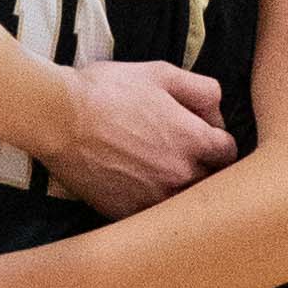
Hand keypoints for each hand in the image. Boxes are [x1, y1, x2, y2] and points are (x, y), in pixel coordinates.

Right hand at [37, 59, 230, 214]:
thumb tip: (217, 111)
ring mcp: (155, 198)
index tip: (199, 137)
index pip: (228, 153)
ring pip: (184, 202)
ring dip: (177, 188)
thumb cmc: (108, 91)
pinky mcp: (128, 213)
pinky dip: (150, 202)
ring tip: (155, 169)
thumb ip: (201, 89)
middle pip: (211, 181)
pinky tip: (133, 182)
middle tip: (177, 153)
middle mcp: (181, 175)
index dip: (216, 142)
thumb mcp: (160, 73)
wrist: (59, 118)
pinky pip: (153, 214)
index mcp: (194, 140)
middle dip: (201, 167)